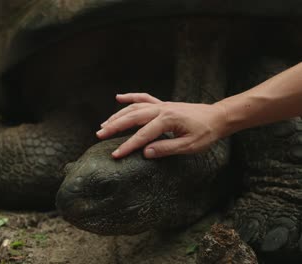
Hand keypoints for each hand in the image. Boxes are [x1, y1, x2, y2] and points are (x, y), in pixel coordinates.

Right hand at [96, 93, 228, 158]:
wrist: (218, 117)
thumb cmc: (206, 132)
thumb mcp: (190, 146)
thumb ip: (167, 148)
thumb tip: (146, 153)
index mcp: (167, 120)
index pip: (142, 136)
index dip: (128, 146)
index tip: (115, 155)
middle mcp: (161, 109)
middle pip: (132, 118)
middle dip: (114, 126)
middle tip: (99, 135)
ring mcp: (161, 104)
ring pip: (133, 108)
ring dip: (117, 115)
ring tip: (104, 124)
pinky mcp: (162, 104)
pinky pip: (143, 98)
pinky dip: (130, 97)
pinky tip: (118, 97)